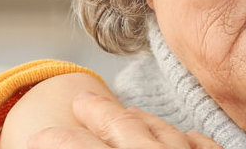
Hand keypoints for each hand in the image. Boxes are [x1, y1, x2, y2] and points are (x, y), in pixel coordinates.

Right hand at [25, 91, 221, 148]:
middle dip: (99, 113)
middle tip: (82, 101)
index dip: (55, 139)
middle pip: (123, 128)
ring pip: (165, 133)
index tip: (41, 134)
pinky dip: (188, 140)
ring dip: (142, 121)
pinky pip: (204, 147)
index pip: (77, 145)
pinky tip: (182, 136)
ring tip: (127, 112)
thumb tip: (52, 138)